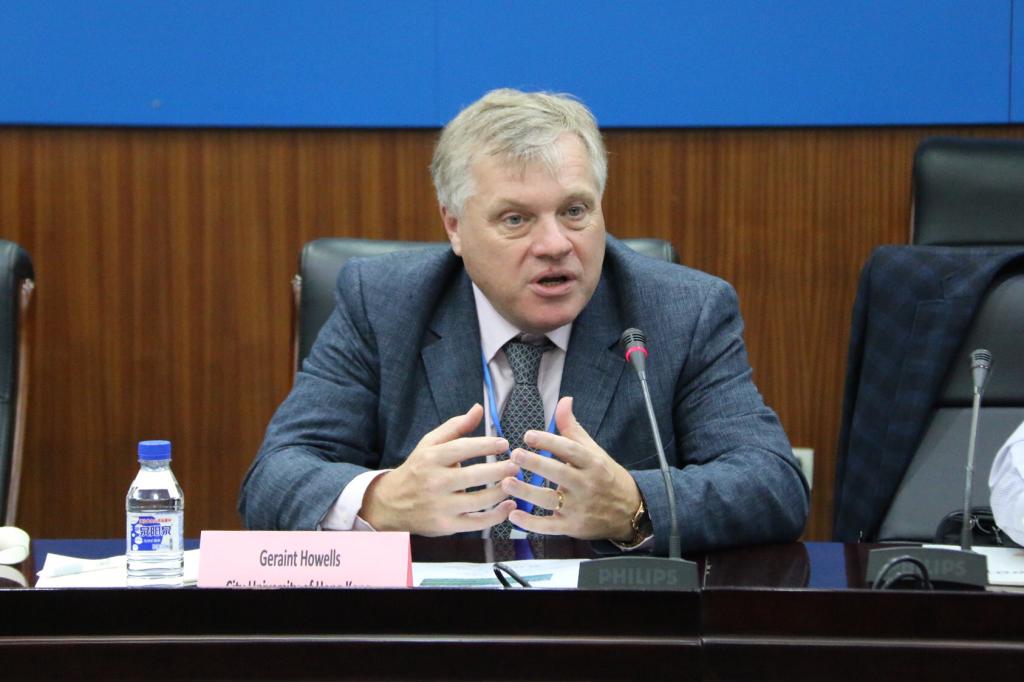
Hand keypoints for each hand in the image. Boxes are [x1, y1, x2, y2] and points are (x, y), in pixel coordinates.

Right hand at [360, 404, 518, 535]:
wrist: (391, 504)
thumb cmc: (418, 469)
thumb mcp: (430, 444)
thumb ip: (455, 426)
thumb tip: (478, 409)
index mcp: (430, 458)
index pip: (462, 448)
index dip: (486, 445)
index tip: (504, 444)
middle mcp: (434, 482)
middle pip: (474, 476)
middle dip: (500, 470)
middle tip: (516, 465)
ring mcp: (440, 506)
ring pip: (479, 501)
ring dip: (502, 492)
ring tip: (516, 483)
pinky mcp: (446, 525)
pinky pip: (477, 523)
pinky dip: (497, 516)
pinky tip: (509, 505)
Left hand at [504, 396, 640, 540]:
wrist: (629, 512)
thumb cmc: (605, 476)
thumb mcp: (593, 451)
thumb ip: (573, 428)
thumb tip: (564, 400)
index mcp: (593, 463)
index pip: (570, 450)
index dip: (549, 441)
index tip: (528, 435)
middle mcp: (587, 485)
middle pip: (559, 473)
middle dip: (536, 464)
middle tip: (514, 455)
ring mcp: (579, 508)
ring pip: (550, 500)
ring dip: (527, 492)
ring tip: (506, 482)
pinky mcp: (572, 527)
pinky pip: (548, 527)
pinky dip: (530, 524)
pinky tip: (512, 515)